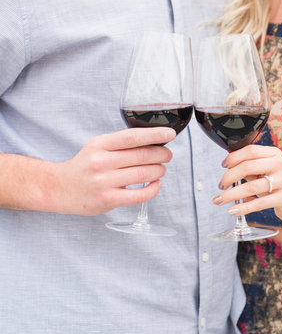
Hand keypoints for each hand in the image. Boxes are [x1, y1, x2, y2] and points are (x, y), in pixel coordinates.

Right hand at [48, 127, 175, 215]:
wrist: (59, 188)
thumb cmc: (84, 166)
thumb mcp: (97, 147)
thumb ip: (120, 144)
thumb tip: (152, 141)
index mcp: (100, 144)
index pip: (132, 136)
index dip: (155, 134)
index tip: (170, 134)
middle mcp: (101, 162)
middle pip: (142, 155)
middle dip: (161, 154)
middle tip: (167, 155)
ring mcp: (104, 182)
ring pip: (143, 174)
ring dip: (159, 170)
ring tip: (161, 169)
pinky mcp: (107, 200)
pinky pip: (139, 195)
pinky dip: (153, 189)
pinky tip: (155, 184)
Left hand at [214, 144, 281, 225]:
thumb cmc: (279, 185)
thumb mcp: (267, 171)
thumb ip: (250, 167)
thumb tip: (228, 166)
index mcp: (275, 154)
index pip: (250, 150)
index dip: (233, 157)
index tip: (223, 165)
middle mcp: (281, 164)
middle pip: (248, 167)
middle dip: (229, 177)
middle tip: (220, 185)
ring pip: (251, 186)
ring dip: (231, 194)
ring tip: (219, 200)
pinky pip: (259, 203)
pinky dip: (243, 207)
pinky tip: (232, 210)